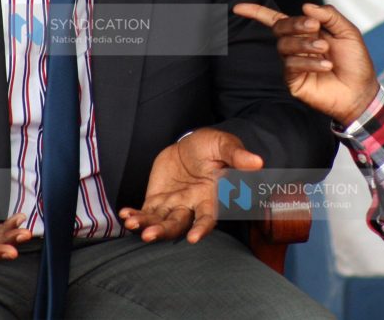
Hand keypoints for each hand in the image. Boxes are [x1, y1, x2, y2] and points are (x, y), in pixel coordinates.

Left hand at [118, 128, 262, 242]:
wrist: (192, 144)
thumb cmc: (213, 146)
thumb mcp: (225, 145)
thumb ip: (237, 156)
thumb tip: (257, 162)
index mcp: (212, 197)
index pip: (208, 218)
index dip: (202, 228)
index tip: (194, 238)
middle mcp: (192, 206)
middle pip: (178, 225)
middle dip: (164, 231)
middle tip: (150, 236)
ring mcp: (173, 204)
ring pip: (159, 221)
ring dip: (146, 225)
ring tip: (132, 223)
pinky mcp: (157, 199)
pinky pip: (146, 212)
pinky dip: (135, 215)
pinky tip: (126, 215)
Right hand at [233, 2, 379, 124]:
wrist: (361, 91)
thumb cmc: (355, 62)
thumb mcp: (347, 32)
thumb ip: (329, 15)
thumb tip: (305, 6)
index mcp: (306, 32)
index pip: (276, 19)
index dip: (256, 12)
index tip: (238, 8)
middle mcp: (296, 46)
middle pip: (280, 27)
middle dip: (296, 24)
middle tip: (314, 27)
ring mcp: (293, 64)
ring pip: (284, 46)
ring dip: (304, 44)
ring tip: (324, 49)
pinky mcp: (293, 81)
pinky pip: (291, 65)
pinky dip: (309, 62)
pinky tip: (325, 66)